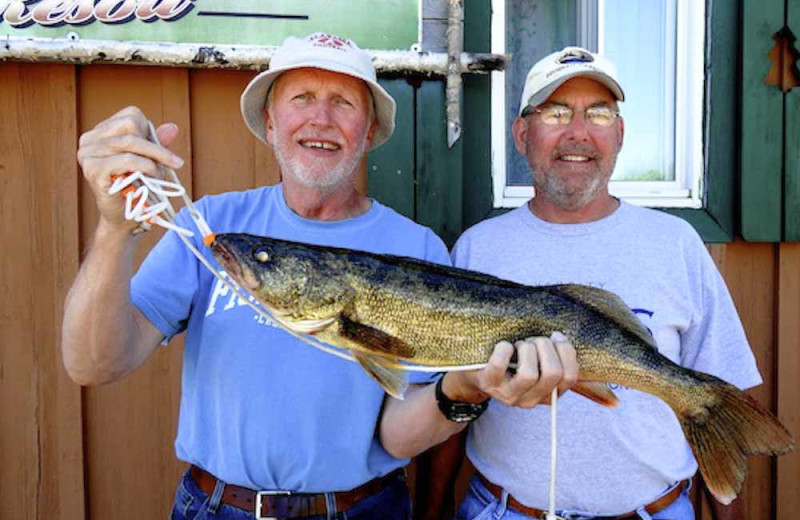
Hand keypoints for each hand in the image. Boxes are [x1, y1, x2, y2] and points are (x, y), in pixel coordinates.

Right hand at [76, 106, 183, 232]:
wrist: (125, 219)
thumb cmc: (136, 188)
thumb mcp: (150, 161)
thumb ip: (157, 143)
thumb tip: (173, 127)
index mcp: (100, 133)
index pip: (131, 115)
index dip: (150, 132)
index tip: (161, 152)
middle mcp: (89, 140)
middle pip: (131, 125)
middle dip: (156, 146)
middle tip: (172, 163)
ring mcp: (87, 154)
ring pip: (130, 142)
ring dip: (154, 159)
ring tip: (160, 174)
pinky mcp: (92, 169)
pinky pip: (125, 160)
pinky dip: (144, 167)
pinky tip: (151, 177)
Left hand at [443, 332, 577, 407]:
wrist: (474, 374)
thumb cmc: (510, 362)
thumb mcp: (535, 364)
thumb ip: (551, 357)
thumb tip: (560, 338)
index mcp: (547, 394)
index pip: (569, 377)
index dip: (566, 352)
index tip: (555, 336)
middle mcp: (530, 400)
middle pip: (553, 373)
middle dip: (545, 347)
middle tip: (532, 341)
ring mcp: (509, 395)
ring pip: (530, 374)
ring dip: (526, 349)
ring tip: (517, 345)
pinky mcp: (490, 385)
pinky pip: (500, 365)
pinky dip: (504, 349)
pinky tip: (503, 346)